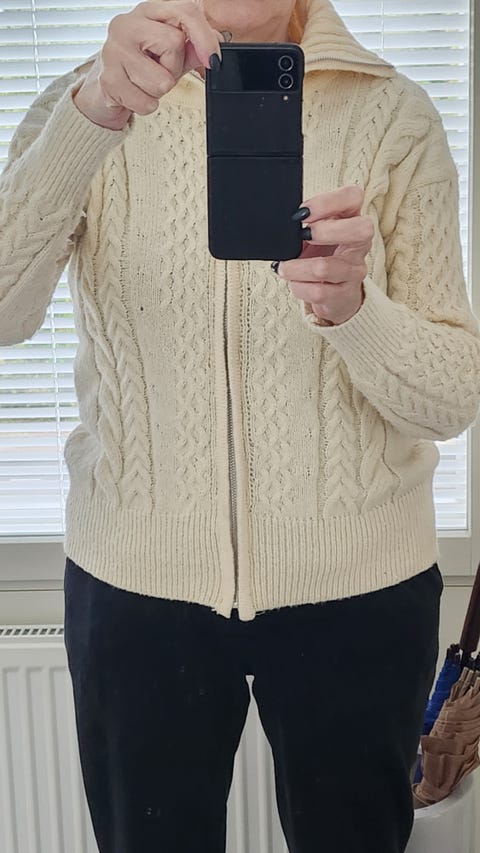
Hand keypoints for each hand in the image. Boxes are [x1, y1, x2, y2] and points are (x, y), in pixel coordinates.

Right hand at [73, 0, 222, 129]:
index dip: (204, 37)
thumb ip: (194, 47)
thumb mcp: (172, 53)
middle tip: (158, 69)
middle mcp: (127, 23)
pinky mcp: (108, 79)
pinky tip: (135, 93)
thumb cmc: (142, 65)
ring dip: (159, 91)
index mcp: (148, 11)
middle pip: (173, 44)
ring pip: (162, 81)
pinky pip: (146, 102)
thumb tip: (214, 47)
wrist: (106, 87)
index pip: (185, 11)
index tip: (213, 60)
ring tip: (145, 82)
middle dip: (173, 67)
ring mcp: (114, 50)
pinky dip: (146, 105)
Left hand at [274, 185, 373, 325]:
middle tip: (302, 236)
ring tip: (284, 267)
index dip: (328, 202)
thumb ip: (305, 224)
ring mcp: (355, 270)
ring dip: (296, 268)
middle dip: (326, 231)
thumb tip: (281, 226)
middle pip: (361, 229)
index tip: (302, 213)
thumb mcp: (314, 234)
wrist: (333, 294)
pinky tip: (294, 283)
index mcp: (351, 219)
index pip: (353, 197)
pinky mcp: (346, 295)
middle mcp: (359, 243)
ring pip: (326, 267)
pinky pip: (319, 292)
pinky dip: (299, 287)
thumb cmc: (322, 256)